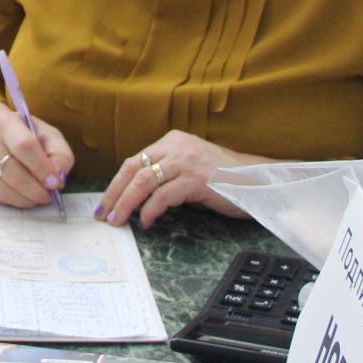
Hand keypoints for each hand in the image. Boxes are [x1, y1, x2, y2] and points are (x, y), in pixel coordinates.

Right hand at [0, 101, 73, 208]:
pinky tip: (22, 195)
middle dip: (37, 190)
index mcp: (5, 124)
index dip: (42, 167)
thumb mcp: (45, 134)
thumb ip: (60, 154)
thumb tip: (58, 179)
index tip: (55, 182)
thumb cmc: (22, 134)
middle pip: (14, 174)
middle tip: (49, 195)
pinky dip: (14, 202)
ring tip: (38, 197)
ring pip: (4, 191)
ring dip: (27, 200)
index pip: (24, 146)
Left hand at [96, 132, 255, 229]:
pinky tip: (147, 222)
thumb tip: (137, 198)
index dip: (115, 184)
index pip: (134, 161)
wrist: (257, 181)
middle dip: (115, 194)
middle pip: (134, 170)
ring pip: (144, 181)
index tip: (105, 203)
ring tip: (119, 221)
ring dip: (127, 204)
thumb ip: (166, 175)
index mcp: (172, 141)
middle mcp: (177, 147)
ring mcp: (187, 161)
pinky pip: (164, 195)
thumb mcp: (189, 169)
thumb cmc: (223, 180)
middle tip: (104, 215)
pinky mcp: (197, 178)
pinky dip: (151, 210)